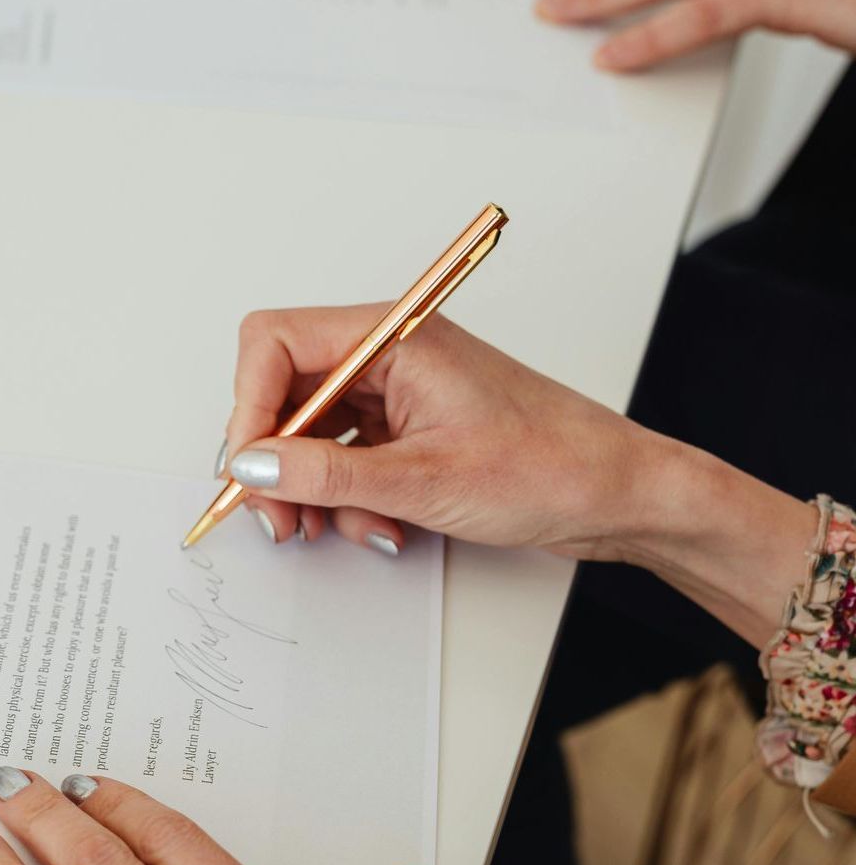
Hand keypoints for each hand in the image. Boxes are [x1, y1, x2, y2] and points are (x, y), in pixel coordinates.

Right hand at [222, 304, 657, 559]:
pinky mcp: (407, 429)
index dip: (248, 407)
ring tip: (337, 528)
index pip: (275, 343)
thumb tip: (252, 468)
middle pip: (285, 392)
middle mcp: (387, 356)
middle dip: (275, 460)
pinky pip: (346, 458)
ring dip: (313, 489)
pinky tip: (380, 525)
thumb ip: (325, 475)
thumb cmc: (550, 466)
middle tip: (278, 516)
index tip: (248, 468)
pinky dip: (347, 497)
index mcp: (391, 337)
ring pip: (311, 434)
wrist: (617, 495)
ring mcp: (396, 394)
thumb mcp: (423, 480)